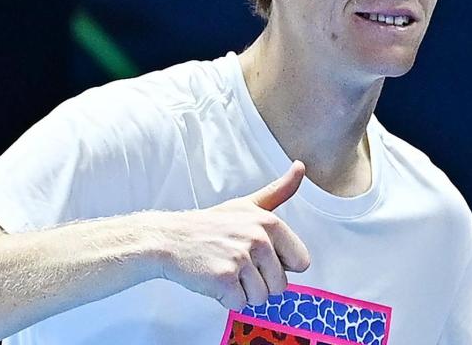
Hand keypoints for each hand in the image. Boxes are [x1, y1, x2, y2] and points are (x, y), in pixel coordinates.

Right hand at [153, 161, 310, 310]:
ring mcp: (241, 258)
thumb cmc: (210, 225)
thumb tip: (300, 167)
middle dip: (260, 283)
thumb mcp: (248, 204)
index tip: (260, 257)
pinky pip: (240, 305)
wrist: (170, 239)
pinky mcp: (224, 278)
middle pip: (281, 285)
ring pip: (261, 298)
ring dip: (244, 293)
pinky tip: (215, 281)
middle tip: (238, 266)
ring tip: (226, 272)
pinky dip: (227, 300)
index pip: (301, 262)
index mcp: (270, 223)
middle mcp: (258, 239)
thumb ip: (279, 191)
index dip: (281, 265)